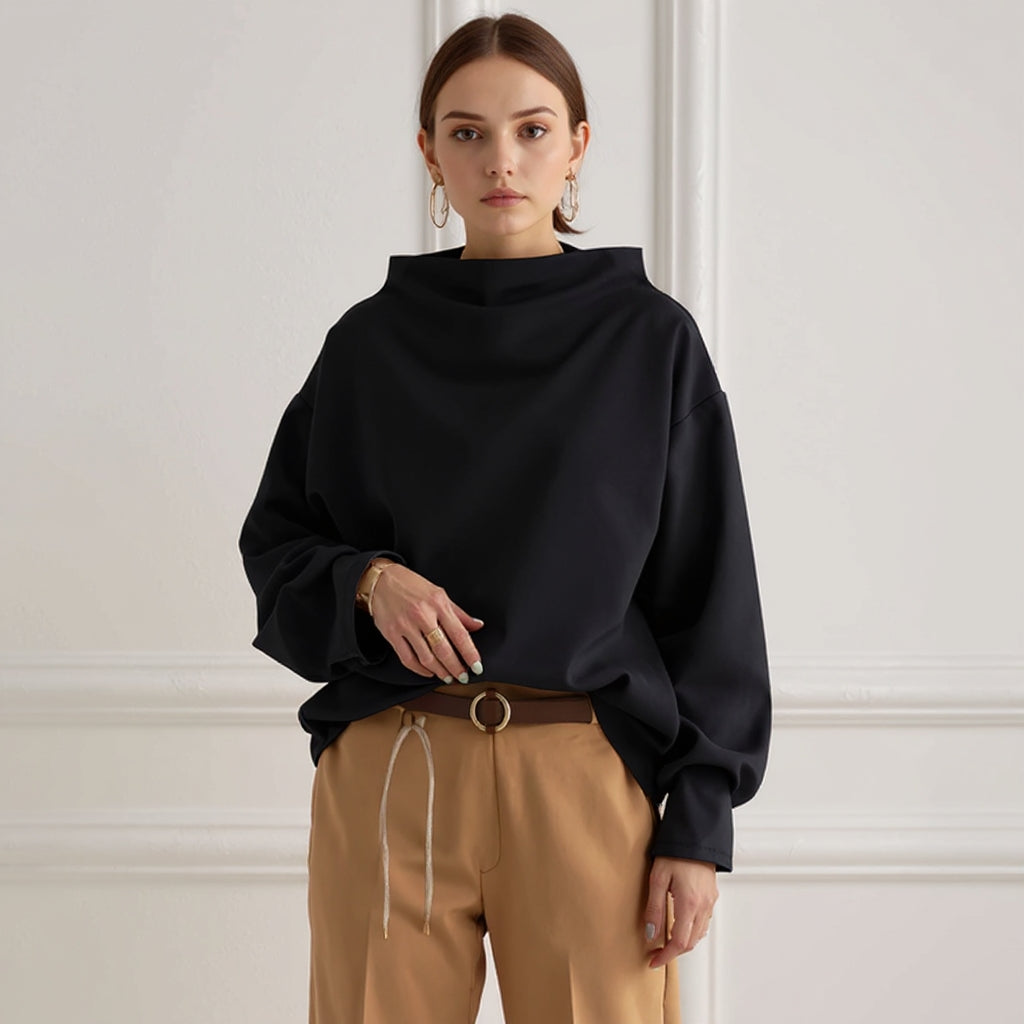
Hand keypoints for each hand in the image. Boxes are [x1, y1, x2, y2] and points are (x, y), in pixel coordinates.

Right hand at [366, 563, 484, 683]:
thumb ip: (458, 612)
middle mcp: (422, 615)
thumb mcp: (439, 593)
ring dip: (440, 671)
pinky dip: (420, 669)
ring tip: (448, 677)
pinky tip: (428, 672)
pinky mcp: (391, 634)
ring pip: (426, 657)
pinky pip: (407, 658)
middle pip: (443, 650)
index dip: (470, 653)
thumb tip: (477, 625)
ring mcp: (405, 626)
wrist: (380, 580)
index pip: (459, 634)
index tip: (477, 666)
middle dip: (456, 668)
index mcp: (438, 604)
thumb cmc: (411, 585)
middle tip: (463, 677)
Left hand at [644, 856, 717, 966]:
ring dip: (682, 942)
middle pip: (690, 943)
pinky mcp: (712, 896)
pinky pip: (703, 922)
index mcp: (689, 904)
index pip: (680, 943)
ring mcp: (710, 902)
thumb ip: (654, 908)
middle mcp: (703, 907)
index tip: (653, 961)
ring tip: (665, 940)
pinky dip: (691, 931)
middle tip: (655, 952)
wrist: (695, 836)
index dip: (666, 956)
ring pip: (698, 934)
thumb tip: (650, 934)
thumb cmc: (675, 853)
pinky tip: (680, 925)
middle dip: (672, 952)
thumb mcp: (657, 878)